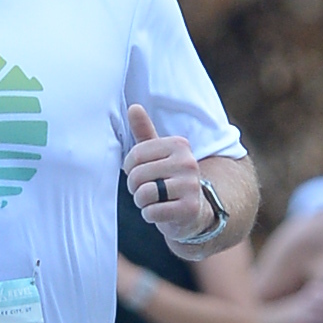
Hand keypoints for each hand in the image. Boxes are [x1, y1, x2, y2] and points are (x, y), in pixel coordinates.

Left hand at [124, 101, 212, 242]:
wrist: (193, 210)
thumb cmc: (169, 178)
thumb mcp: (158, 154)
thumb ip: (144, 132)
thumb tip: (133, 107)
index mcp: (179, 145)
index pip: (135, 155)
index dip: (129, 169)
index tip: (139, 173)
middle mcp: (188, 162)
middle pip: (138, 175)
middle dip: (135, 188)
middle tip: (147, 190)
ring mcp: (191, 185)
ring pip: (144, 194)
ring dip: (142, 202)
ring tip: (153, 200)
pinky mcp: (190, 208)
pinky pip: (153, 212)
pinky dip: (150, 215)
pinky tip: (160, 211)